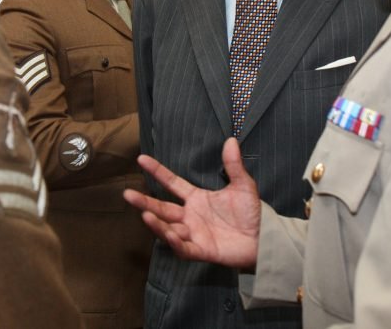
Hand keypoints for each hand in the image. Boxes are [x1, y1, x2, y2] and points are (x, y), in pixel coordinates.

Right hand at [123, 137, 260, 268]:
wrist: (264, 238)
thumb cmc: (252, 212)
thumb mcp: (243, 185)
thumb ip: (234, 165)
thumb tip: (231, 140)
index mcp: (197, 198)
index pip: (172, 183)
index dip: (157, 171)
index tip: (141, 158)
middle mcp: (190, 216)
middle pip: (163, 208)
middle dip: (145, 202)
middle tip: (127, 194)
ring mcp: (194, 234)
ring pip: (169, 229)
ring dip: (157, 223)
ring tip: (145, 214)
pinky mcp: (202, 251)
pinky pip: (184, 248)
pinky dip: (175, 242)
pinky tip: (169, 233)